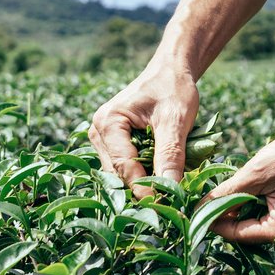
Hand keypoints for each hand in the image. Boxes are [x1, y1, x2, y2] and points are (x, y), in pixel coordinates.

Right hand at [88, 69, 199, 198]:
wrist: (172, 70)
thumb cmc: (173, 88)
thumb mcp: (175, 119)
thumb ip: (170, 153)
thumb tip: (171, 188)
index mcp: (108, 122)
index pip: (123, 165)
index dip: (143, 186)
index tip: (164, 203)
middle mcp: (99, 131)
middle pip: (118, 172)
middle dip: (142, 186)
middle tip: (168, 201)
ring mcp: (104, 138)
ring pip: (121, 172)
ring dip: (143, 180)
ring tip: (168, 190)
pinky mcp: (113, 142)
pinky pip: (126, 165)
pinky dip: (144, 171)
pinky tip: (162, 175)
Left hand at [205, 122, 274, 243]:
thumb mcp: (258, 171)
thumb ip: (229, 193)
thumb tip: (200, 208)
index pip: (236, 233)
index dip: (212, 218)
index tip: (192, 204)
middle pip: (246, 230)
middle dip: (228, 210)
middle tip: (208, 189)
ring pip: (257, 220)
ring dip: (243, 203)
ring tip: (233, 181)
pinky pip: (271, 213)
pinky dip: (258, 199)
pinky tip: (252, 181)